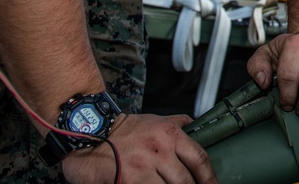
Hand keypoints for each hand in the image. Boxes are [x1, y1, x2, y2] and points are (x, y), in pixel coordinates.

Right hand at [61, 113, 215, 183]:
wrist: (89, 133)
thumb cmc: (123, 130)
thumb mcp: (154, 120)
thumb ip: (176, 123)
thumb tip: (195, 124)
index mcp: (170, 135)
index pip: (199, 159)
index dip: (209, 178)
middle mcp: (159, 150)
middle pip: (185, 181)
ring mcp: (143, 167)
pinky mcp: (127, 181)